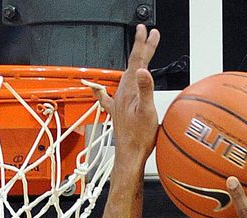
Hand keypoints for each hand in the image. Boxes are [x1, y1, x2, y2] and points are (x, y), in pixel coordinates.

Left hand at [93, 24, 159, 164]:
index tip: (147, 31)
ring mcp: (118, 103)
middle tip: (148, 34)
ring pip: (127, 76)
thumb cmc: (138, 139)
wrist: (128, 157)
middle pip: (133, 65)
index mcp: (129, 92)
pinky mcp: (118, 113)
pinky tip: (98, 89)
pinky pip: (112, 95)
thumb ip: (145, 90)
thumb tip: (143, 71)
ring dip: (135, 63)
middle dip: (141, 48)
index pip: (137, 62)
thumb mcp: (147, 113)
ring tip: (140, 52)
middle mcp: (121, 95)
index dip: (143, 45)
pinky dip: (108, 88)